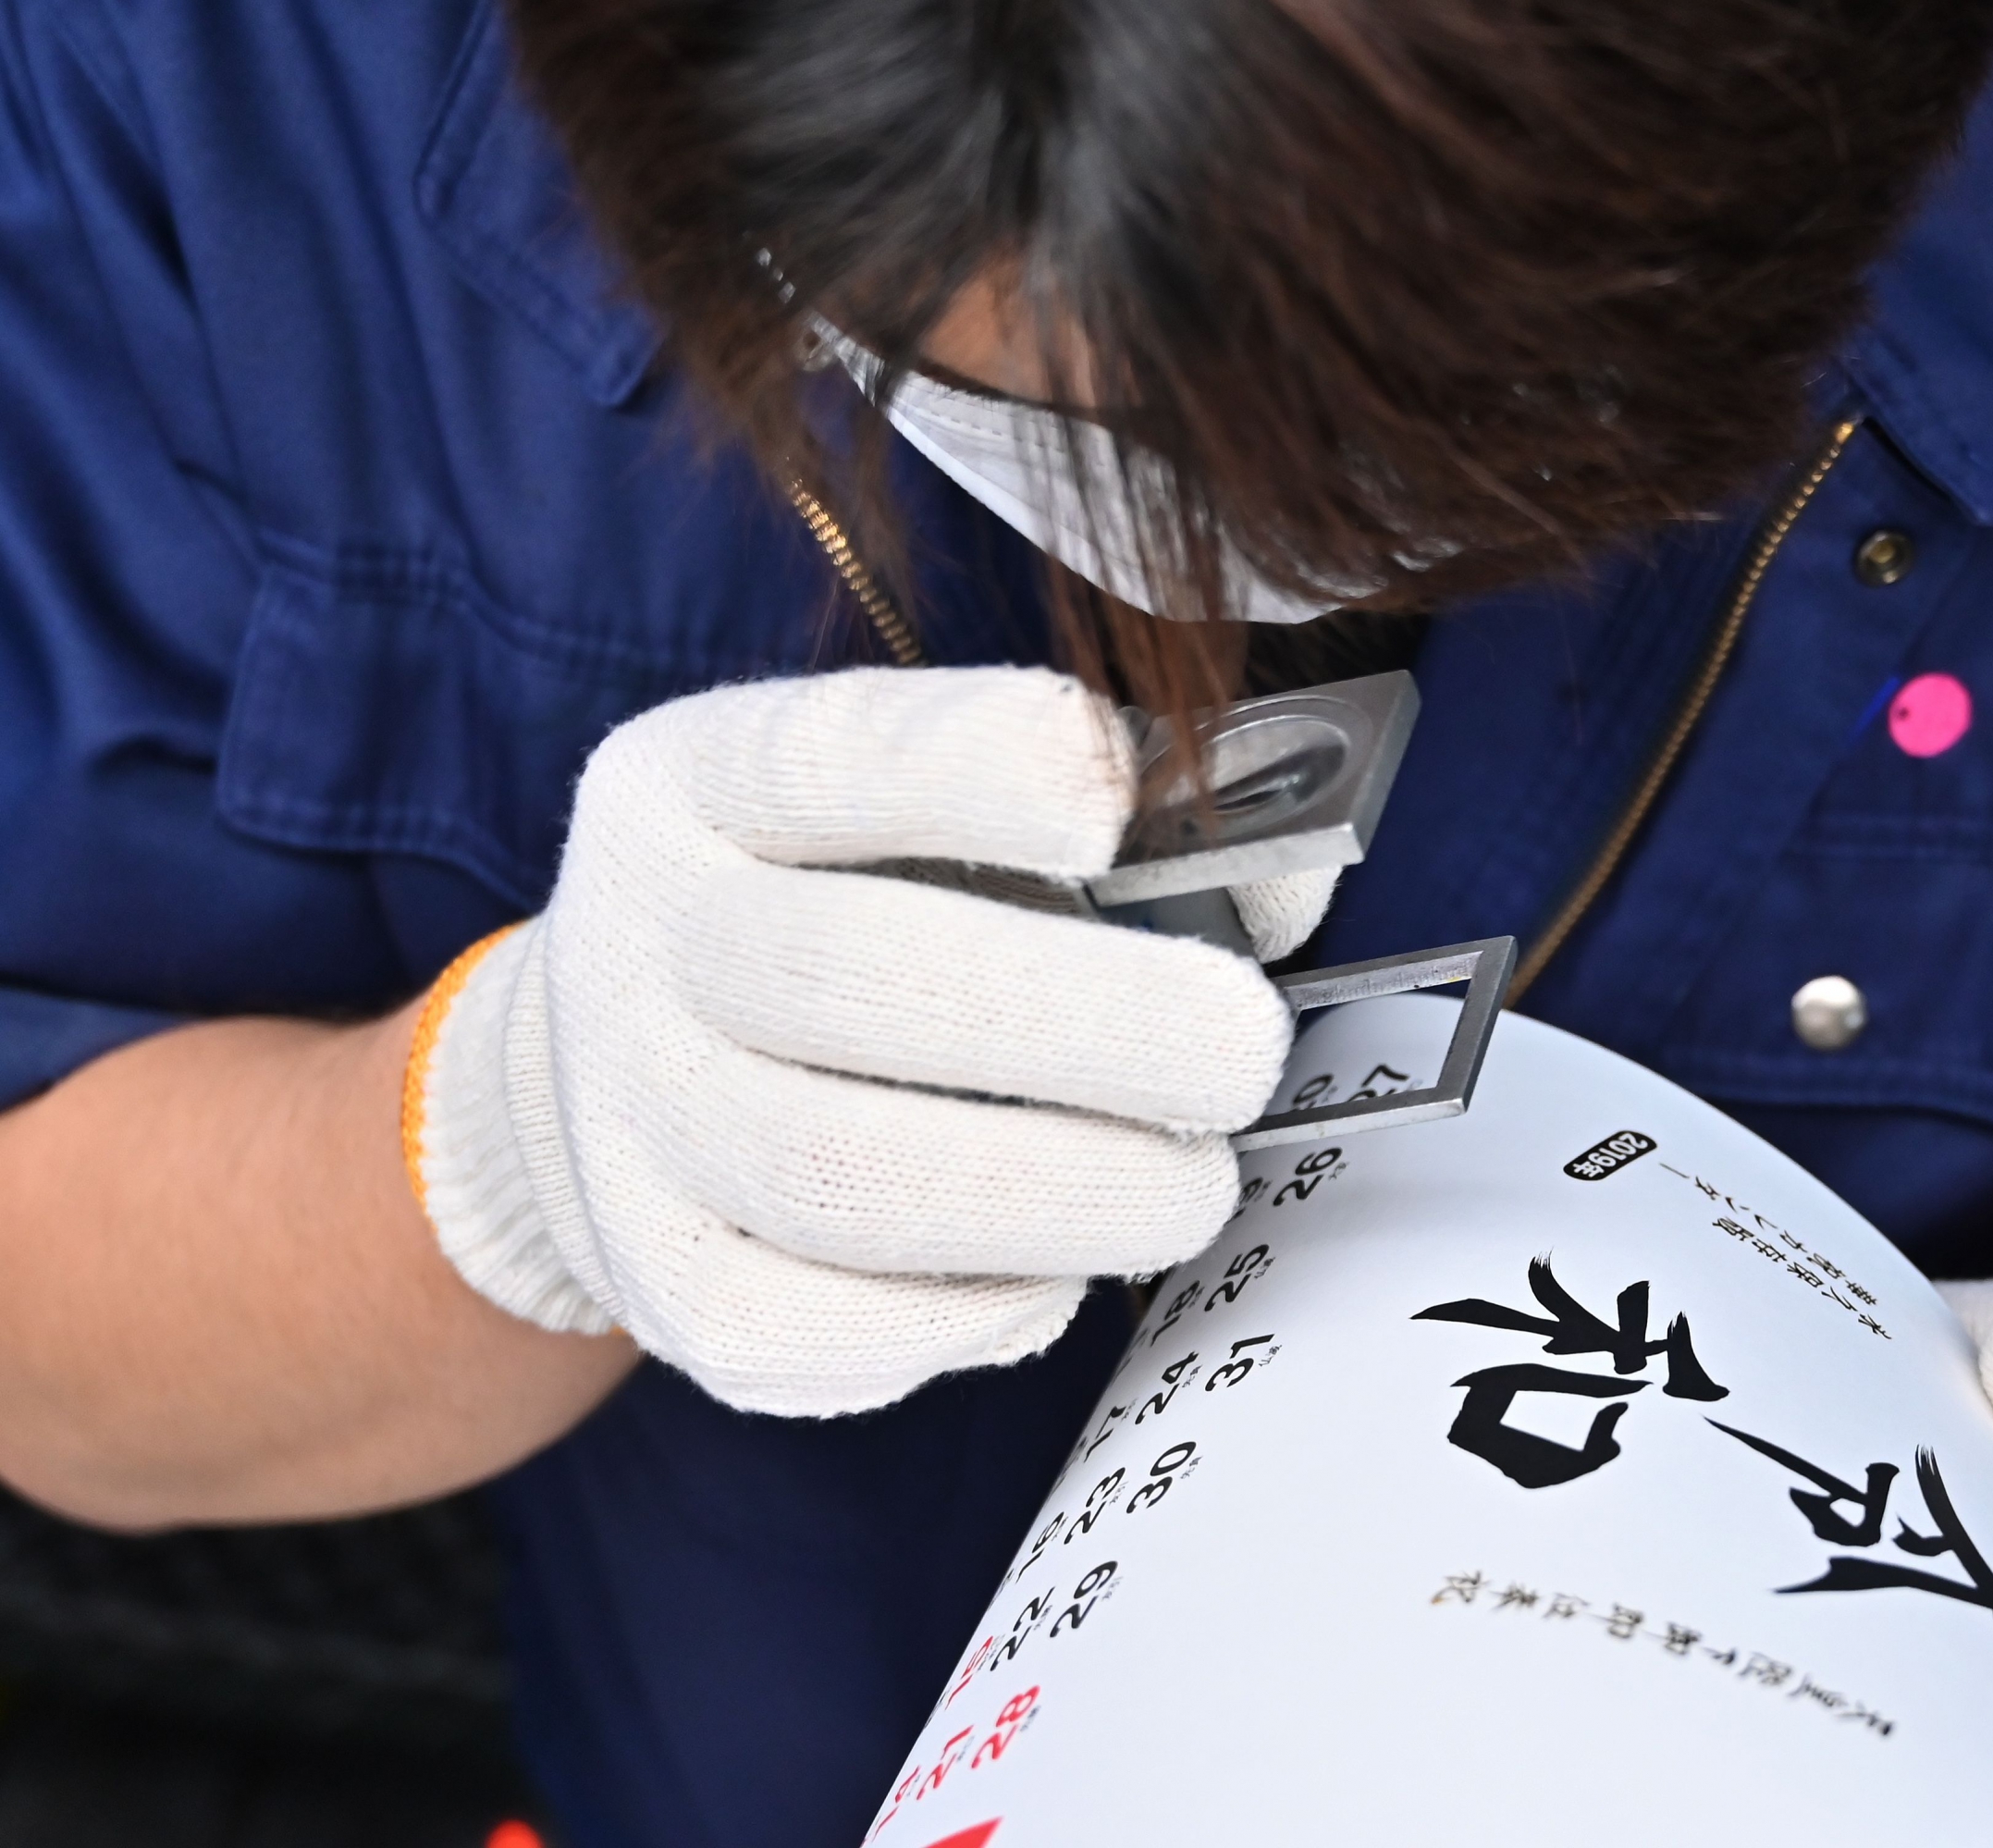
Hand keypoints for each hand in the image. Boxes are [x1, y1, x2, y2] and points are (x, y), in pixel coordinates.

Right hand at [402, 666, 1302, 1416]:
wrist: (620, 1062)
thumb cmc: (849, 913)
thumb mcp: (928, 815)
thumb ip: (1101, 829)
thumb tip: (1281, 886)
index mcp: (705, 779)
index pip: (834, 756)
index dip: (979, 771)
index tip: (1113, 810)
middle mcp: (638, 936)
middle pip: (854, 981)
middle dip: (1094, 1027)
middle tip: (1240, 1055)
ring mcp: (630, 1120)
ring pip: (844, 1178)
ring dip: (1064, 1191)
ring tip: (1186, 1187)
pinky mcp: (663, 1283)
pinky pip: (817, 1326)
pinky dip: (968, 1308)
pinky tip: (1054, 1271)